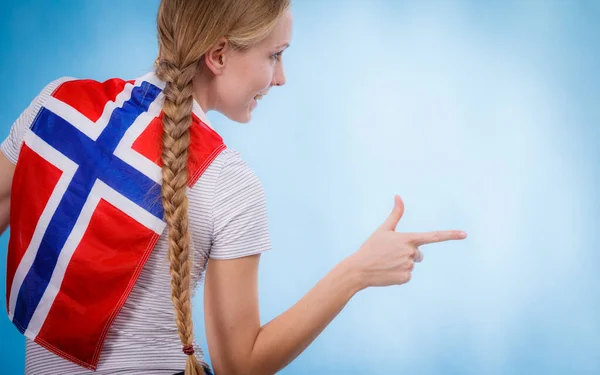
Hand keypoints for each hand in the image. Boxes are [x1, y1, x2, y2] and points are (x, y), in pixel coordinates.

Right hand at [348, 195, 466, 288]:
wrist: (359, 269)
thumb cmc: (371, 247)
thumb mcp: (383, 229)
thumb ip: (395, 214)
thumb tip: (398, 196)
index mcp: (407, 238)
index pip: (434, 236)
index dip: (450, 235)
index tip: (464, 234)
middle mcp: (410, 252)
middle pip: (419, 254)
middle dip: (408, 254)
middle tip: (390, 254)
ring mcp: (408, 266)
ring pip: (412, 264)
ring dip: (401, 264)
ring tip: (387, 263)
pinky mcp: (405, 278)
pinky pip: (407, 275)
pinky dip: (398, 274)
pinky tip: (388, 272)